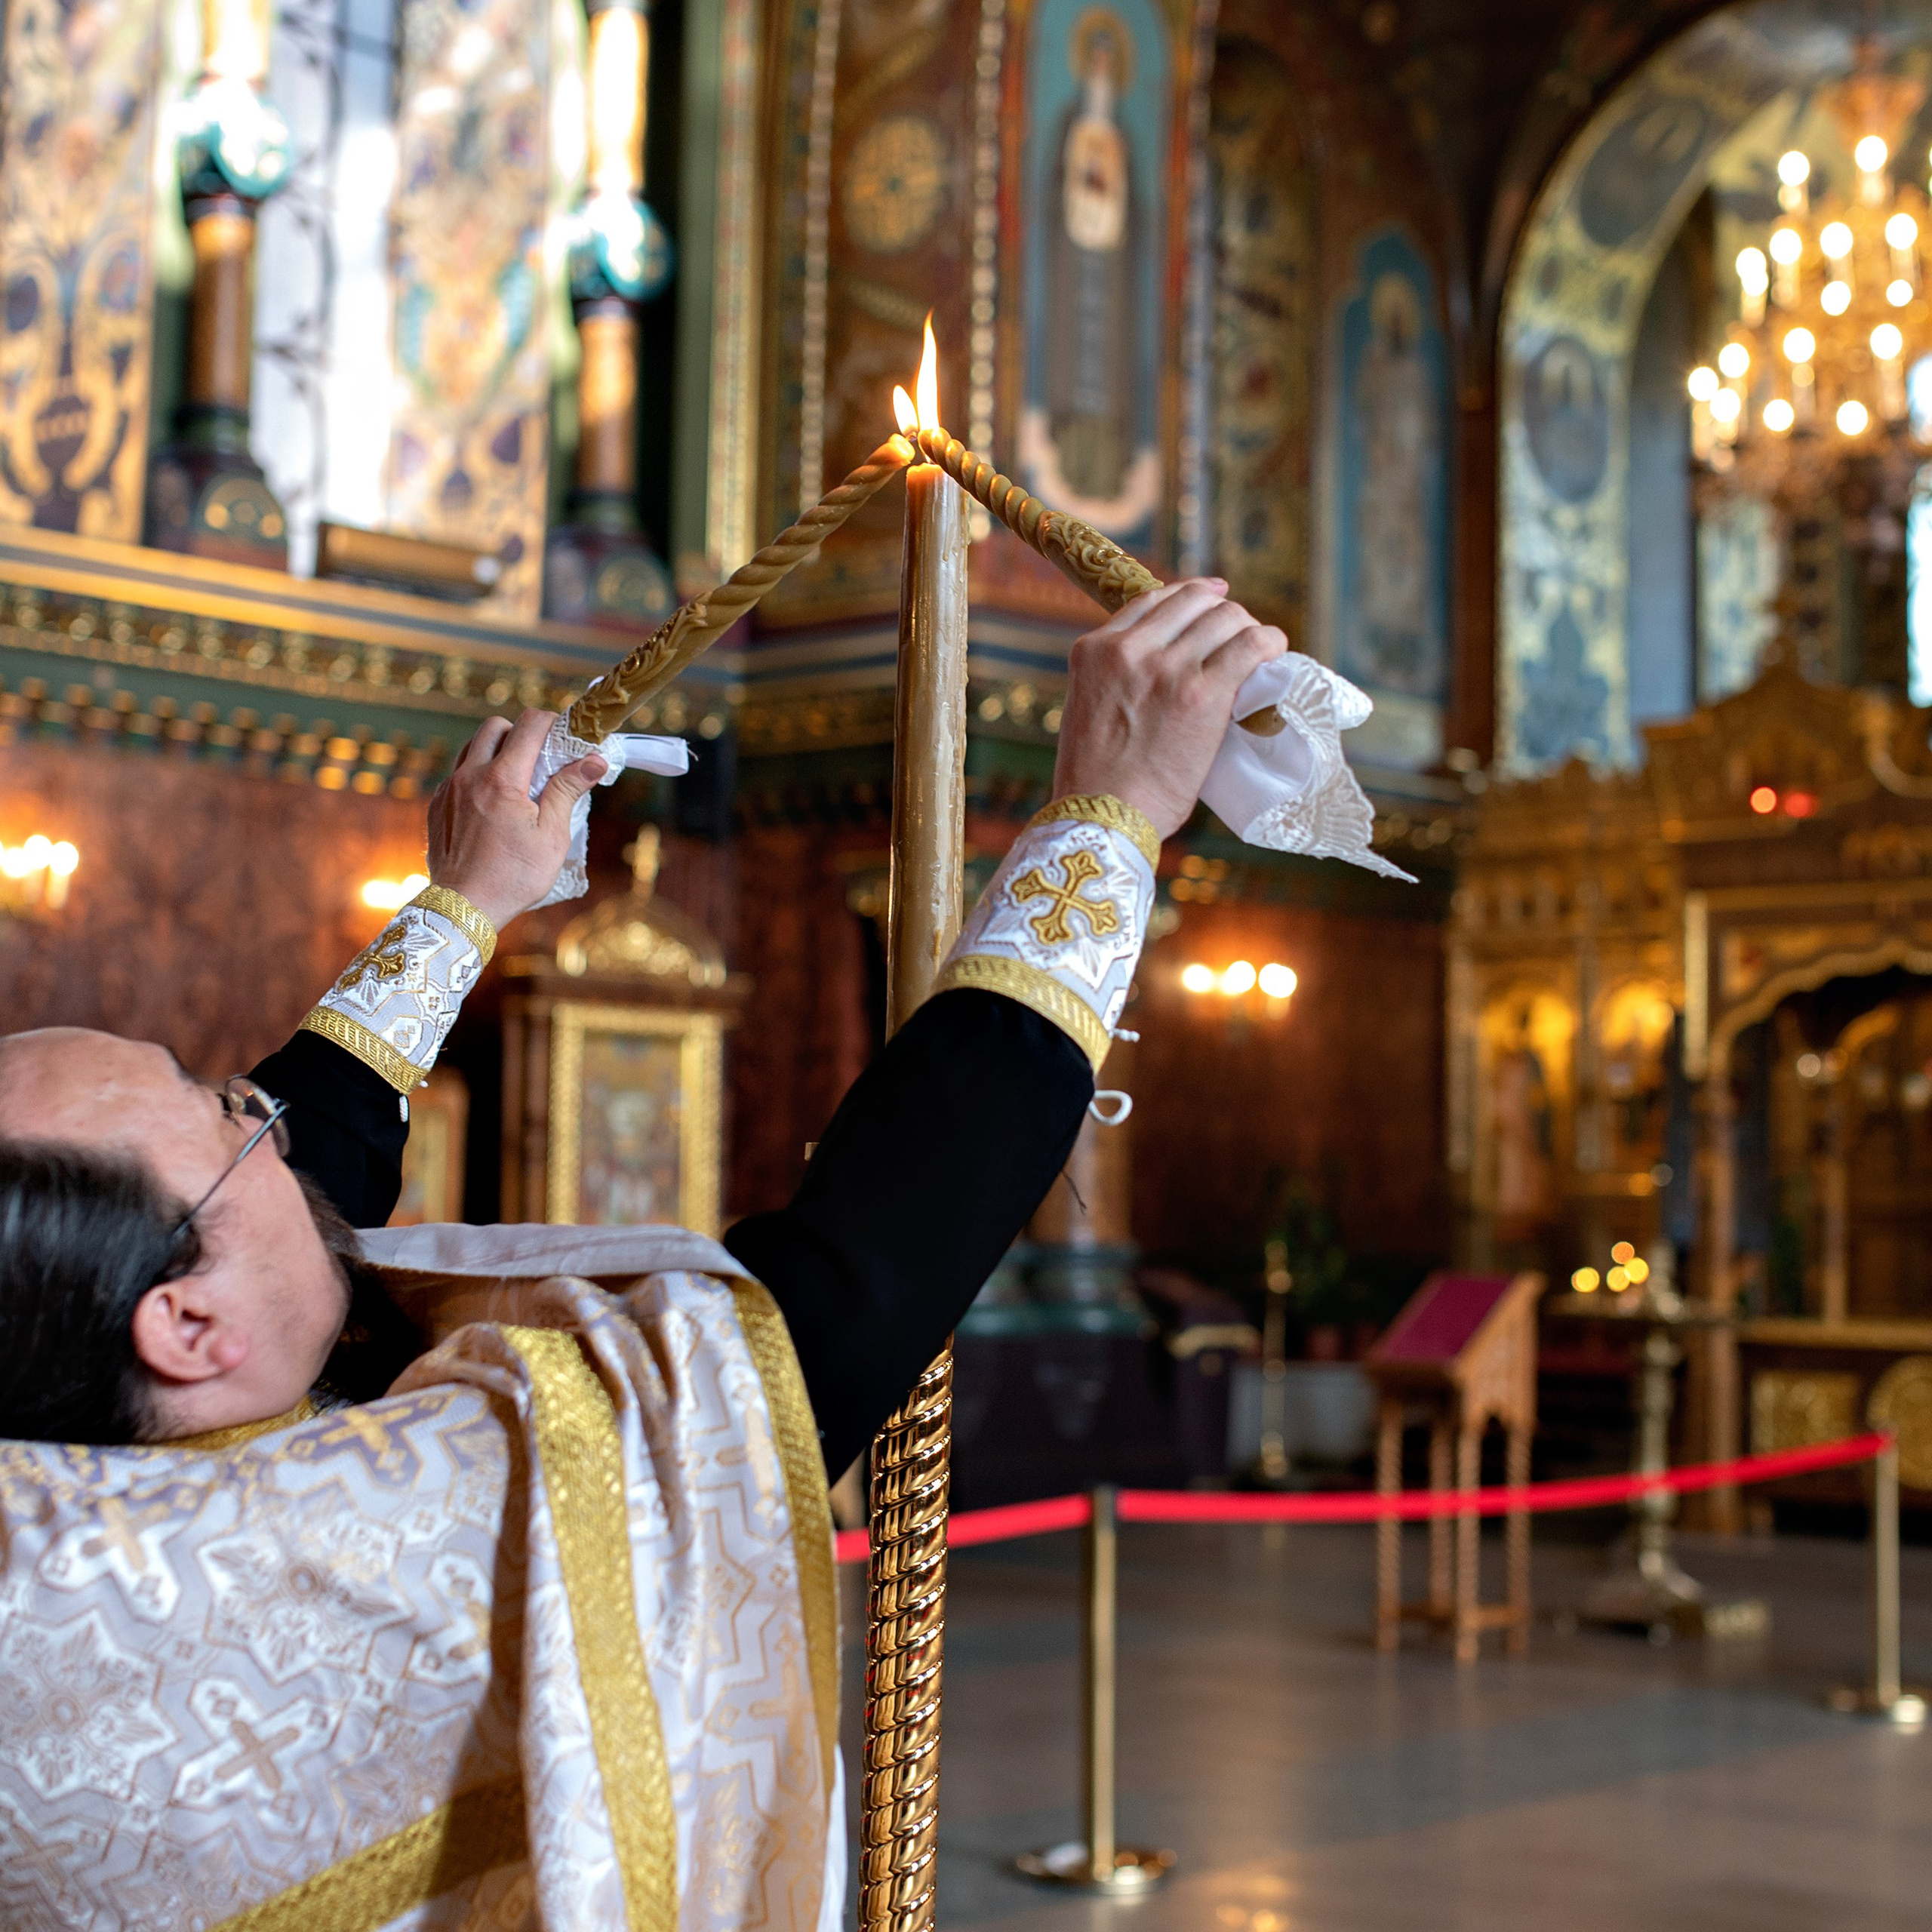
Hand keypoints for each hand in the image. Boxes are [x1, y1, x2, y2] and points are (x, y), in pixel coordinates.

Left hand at [426, 710, 606, 930]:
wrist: (463, 907)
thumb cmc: (513, 876)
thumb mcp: (552, 836)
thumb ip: (568, 790)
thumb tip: (594, 761)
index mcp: (502, 780)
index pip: (528, 725)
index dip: (551, 723)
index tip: (565, 736)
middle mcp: (470, 776)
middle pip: (495, 726)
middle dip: (520, 732)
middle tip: (540, 758)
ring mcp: (449, 789)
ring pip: (472, 746)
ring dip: (496, 750)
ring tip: (516, 780)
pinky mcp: (437, 805)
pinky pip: (458, 773)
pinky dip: (477, 774)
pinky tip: (492, 803)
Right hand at [1051, 578, 1286, 838]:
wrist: (1103, 817)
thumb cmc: (1097, 780)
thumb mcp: (1090, 708)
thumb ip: (1120, 680)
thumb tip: (1164, 673)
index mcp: (1094, 650)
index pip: (1153, 601)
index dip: (1191, 599)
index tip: (1213, 605)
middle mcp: (1129, 649)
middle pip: (1194, 602)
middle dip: (1222, 615)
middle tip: (1238, 638)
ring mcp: (1167, 668)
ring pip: (1226, 618)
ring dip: (1248, 629)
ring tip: (1259, 651)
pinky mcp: (1203, 693)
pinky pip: (1251, 645)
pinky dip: (1270, 643)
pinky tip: (1275, 653)